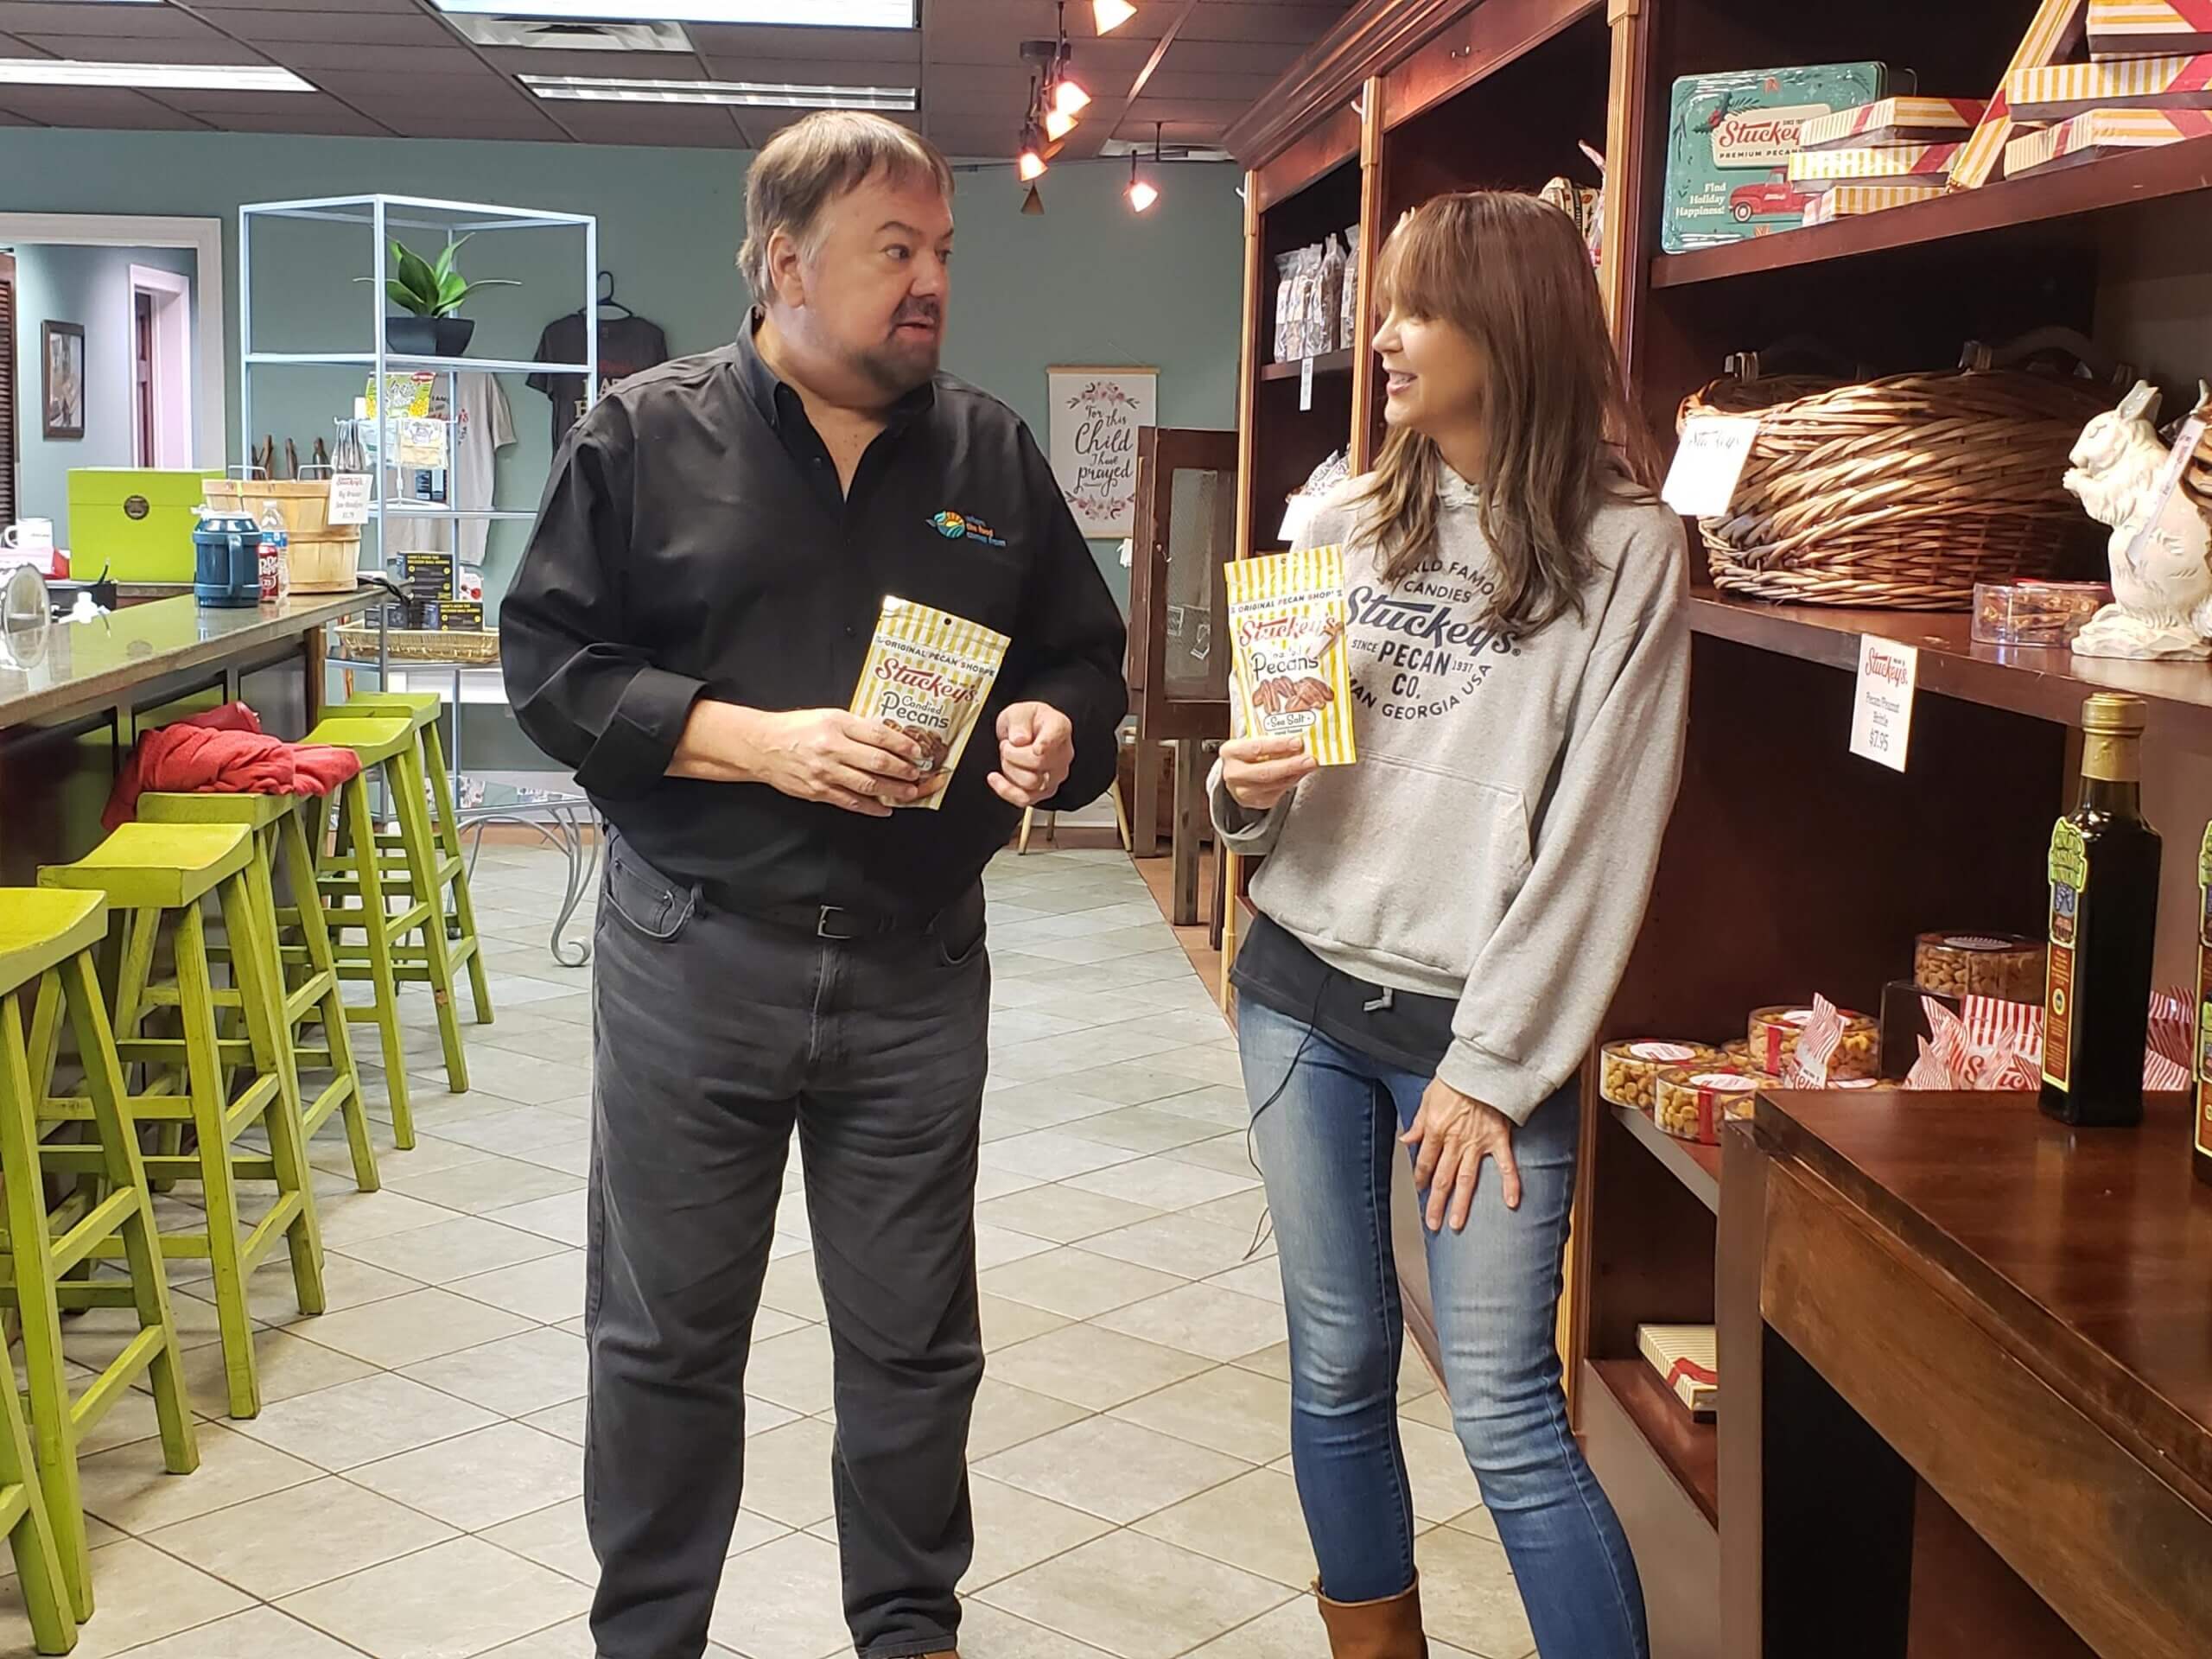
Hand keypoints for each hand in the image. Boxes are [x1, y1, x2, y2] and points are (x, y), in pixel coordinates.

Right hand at [679, 703, 942, 816]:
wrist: (763, 746)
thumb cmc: (798, 728)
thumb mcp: (829, 716)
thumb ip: (858, 726)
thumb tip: (890, 736)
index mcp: (837, 725)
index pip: (878, 735)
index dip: (903, 744)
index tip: (919, 751)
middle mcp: (832, 749)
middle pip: (877, 763)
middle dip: (904, 771)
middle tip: (922, 775)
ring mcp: (826, 774)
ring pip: (868, 786)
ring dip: (895, 792)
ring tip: (912, 793)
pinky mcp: (819, 792)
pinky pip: (851, 803)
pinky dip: (872, 808)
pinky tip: (887, 809)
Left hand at [990, 702, 1073, 807]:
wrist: (1025, 735)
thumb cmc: (1027, 723)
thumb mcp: (1018, 711)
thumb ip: (1019, 721)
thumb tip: (1019, 739)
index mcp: (1059, 727)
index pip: (1056, 734)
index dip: (1047, 742)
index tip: (1038, 748)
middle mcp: (1062, 753)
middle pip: (1038, 761)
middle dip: (1012, 753)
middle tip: (1007, 745)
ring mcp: (1055, 775)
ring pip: (1031, 782)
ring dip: (1010, 770)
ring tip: (1008, 757)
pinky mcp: (1043, 792)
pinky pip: (1024, 799)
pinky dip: (1005, 790)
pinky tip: (995, 778)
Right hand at [1219, 734, 1315, 811]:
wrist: (1237, 773)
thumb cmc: (1247, 752)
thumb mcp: (1252, 739)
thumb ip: (1270, 736)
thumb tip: (1298, 733)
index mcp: (1231, 752)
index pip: (1255, 748)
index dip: (1278, 745)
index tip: (1297, 742)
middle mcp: (1233, 773)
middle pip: (1265, 772)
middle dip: (1290, 765)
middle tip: (1309, 759)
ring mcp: (1243, 791)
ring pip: (1274, 784)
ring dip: (1295, 774)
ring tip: (1310, 764)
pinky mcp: (1255, 801)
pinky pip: (1278, 792)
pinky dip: (1292, 781)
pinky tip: (1300, 773)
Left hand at [1402, 1079, 1520, 1229]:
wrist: (1483, 1065)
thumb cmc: (1457, 1077)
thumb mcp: (1428, 1097)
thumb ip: (1418, 1122)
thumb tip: (1405, 1139)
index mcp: (1435, 1130)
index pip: (1424, 1162)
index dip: (1420, 1178)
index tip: (1420, 1190)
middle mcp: (1455, 1141)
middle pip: (1442, 1178)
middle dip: (1436, 1203)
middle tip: (1433, 1223)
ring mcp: (1478, 1143)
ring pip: (1467, 1179)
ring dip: (1461, 1204)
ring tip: (1457, 1224)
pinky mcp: (1499, 1139)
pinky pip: (1506, 1165)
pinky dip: (1510, 1184)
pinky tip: (1512, 1203)